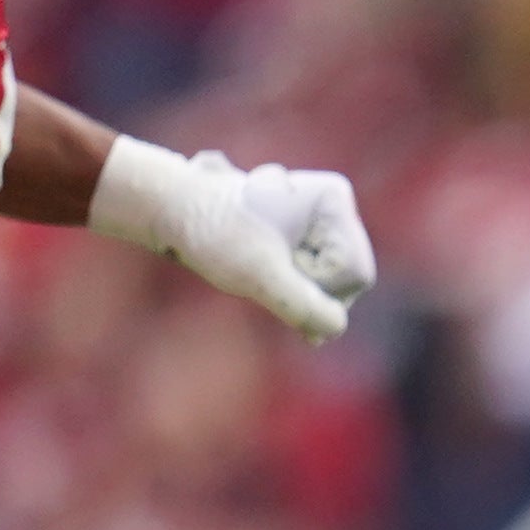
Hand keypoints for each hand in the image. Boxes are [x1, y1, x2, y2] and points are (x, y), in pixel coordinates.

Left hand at [94, 138, 374, 341]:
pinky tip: (273, 293)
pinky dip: (298, 297)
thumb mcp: (258, 273)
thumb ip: (301, 303)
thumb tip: (335, 329)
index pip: (354, 272)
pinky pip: (323, 285)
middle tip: (264, 272)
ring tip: (261, 272)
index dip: (315, 283)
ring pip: (338, 288)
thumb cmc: (213, 232)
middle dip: (309, 290)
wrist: (175, 211)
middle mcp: (338, 210)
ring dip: (299, 294)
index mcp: (334, 199)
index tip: (272, 263)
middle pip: (352, 281)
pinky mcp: (312, 242)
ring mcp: (326, 226)